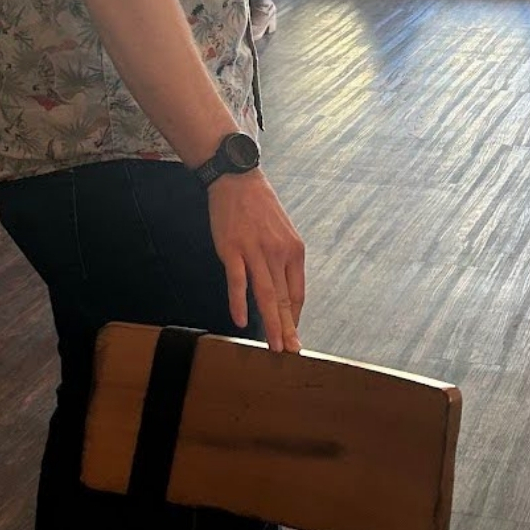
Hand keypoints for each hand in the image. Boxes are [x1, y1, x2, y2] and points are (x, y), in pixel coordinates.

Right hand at [206, 168, 305, 353]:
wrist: (237, 180)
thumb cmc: (259, 206)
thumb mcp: (282, 232)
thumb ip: (284, 260)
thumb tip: (284, 288)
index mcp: (294, 250)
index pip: (297, 292)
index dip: (295, 317)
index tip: (293, 334)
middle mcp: (278, 252)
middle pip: (284, 298)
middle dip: (288, 328)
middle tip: (289, 350)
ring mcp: (255, 251)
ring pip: (265, 294)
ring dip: (270, 323)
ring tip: (273, 344)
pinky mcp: (232, 250)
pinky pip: (238, 281)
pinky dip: (239, 302)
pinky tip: (241, 320)